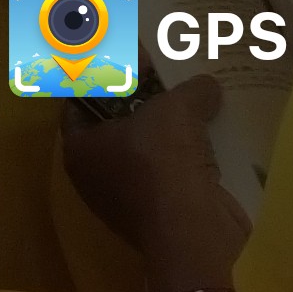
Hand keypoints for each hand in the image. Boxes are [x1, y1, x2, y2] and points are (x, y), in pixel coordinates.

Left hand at [60, 76, 246, 273]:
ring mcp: (129, 196)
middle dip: (143, 98)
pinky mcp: (162, 210)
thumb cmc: (162, 163)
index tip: (133, 58)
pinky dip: (189, 152)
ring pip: (148, 149)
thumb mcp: (173, 110)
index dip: (106, 74)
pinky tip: (212, 132)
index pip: (81, 101)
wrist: (194, 233)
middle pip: (117, 123)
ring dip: (171, 126)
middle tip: (168, 74)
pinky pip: (172, 171)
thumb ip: (187, 91)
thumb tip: (206, 86)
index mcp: (80, 148)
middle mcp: (97, 175)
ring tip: (196, 98)